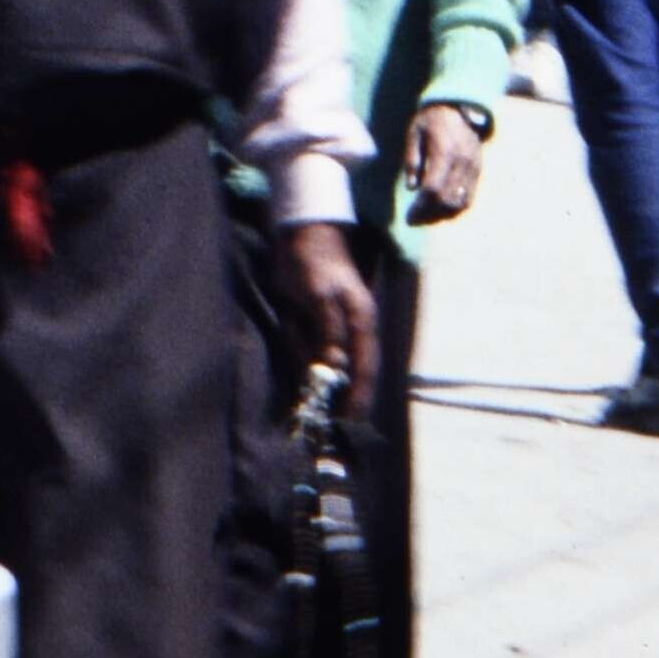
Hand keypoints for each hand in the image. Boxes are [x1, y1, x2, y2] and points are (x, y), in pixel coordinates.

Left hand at [274, 223, 379, 408]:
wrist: (300, 237)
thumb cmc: (314, 263)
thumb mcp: (320, 295)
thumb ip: (328, 330)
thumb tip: (335, 364)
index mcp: (361, 322)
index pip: (365, 366)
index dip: (359, 395)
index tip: (350, 420)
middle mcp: (352, 329)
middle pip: (346, 370)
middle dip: (334, 390)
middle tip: (322, 415)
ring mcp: (333, 328)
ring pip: (321, 359)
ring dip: (309, 362)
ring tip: (299, 356)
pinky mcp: (315, 325)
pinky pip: (305, 346)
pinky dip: (297, 346)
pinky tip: (292, 332)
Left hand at [401, 103, 486, 228]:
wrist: (458, 105)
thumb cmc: (430, 119)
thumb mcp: (414, 133)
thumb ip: (412, 159)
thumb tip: (412, 187)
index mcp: (444, 150)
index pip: (433, 188)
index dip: (421, 206)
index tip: (409, 215)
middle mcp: (461, 160)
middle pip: (446, 199)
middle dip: (428, 214)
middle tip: (414, 219)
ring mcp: (473, 166)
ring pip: (460, 202)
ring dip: (442, 214)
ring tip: (426, 216)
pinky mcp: (478, 169)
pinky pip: (469, 197)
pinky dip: (455, 208)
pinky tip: (441, 209)